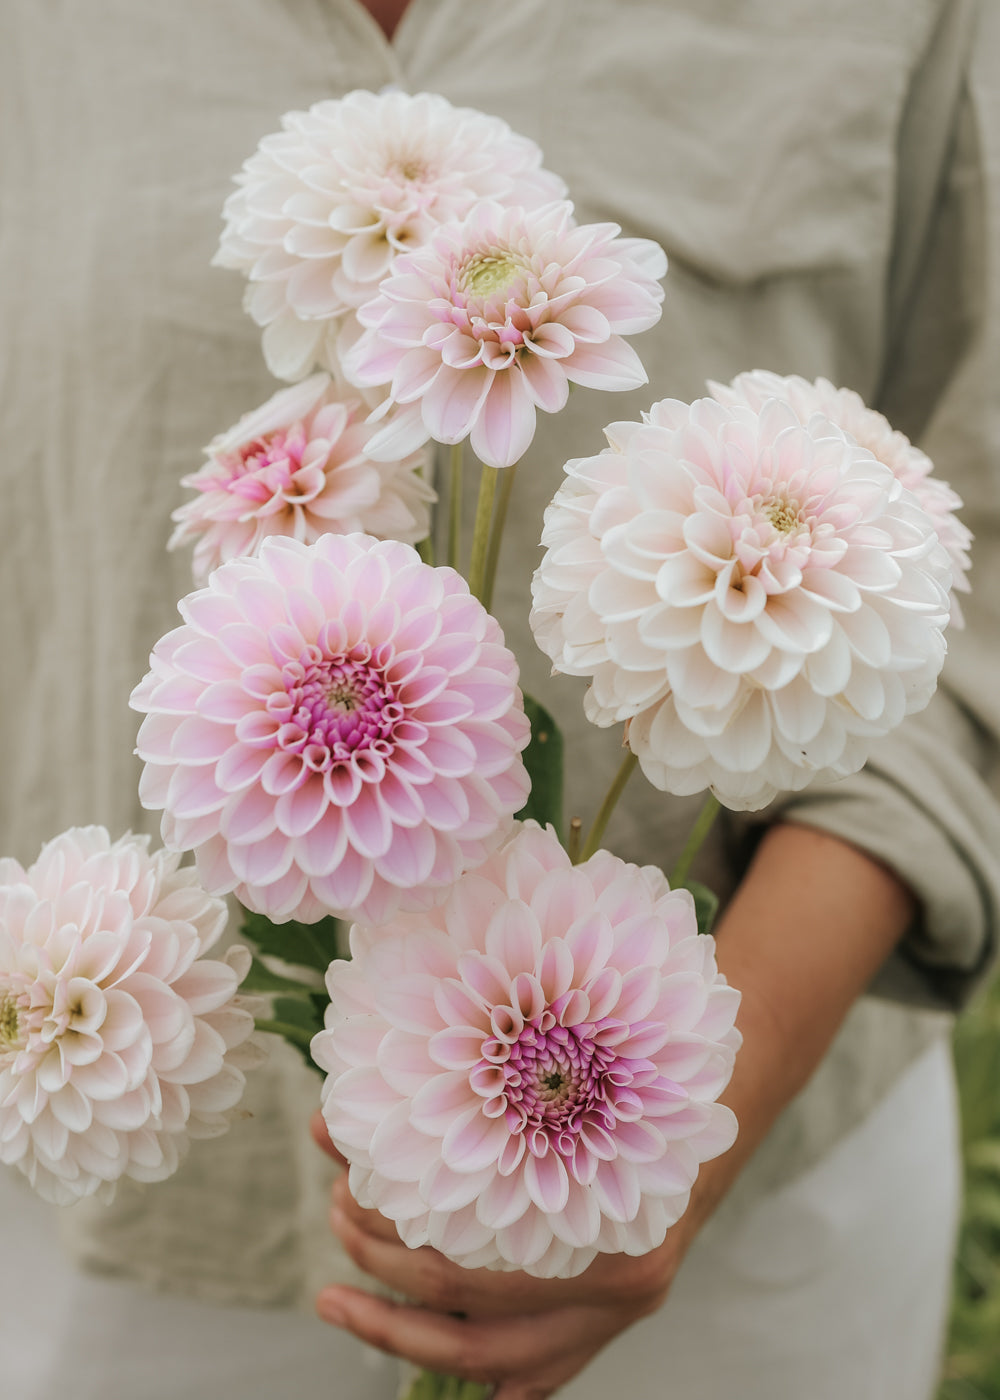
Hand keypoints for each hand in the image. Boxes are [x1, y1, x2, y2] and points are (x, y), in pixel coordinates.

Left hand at [312, 824, 915, 1397]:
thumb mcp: (575, 1046)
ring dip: (405, 1334)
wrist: (725, 1089)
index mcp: (612, 1218)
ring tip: (339, 1295)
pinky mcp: (612, 1315)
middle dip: (386, 1284)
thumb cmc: (641, 1055)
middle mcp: (621, 1283)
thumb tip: (372, 1069)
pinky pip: (544, 1369)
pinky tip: (424, 1361)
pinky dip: (488, 1372)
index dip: (396, 1234)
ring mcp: (619, 1309)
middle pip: (473, 1324)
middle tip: (335, 1223)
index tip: (342, 1188)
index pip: (472, 1262)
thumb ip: (488, 1063)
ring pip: (496, 1360)